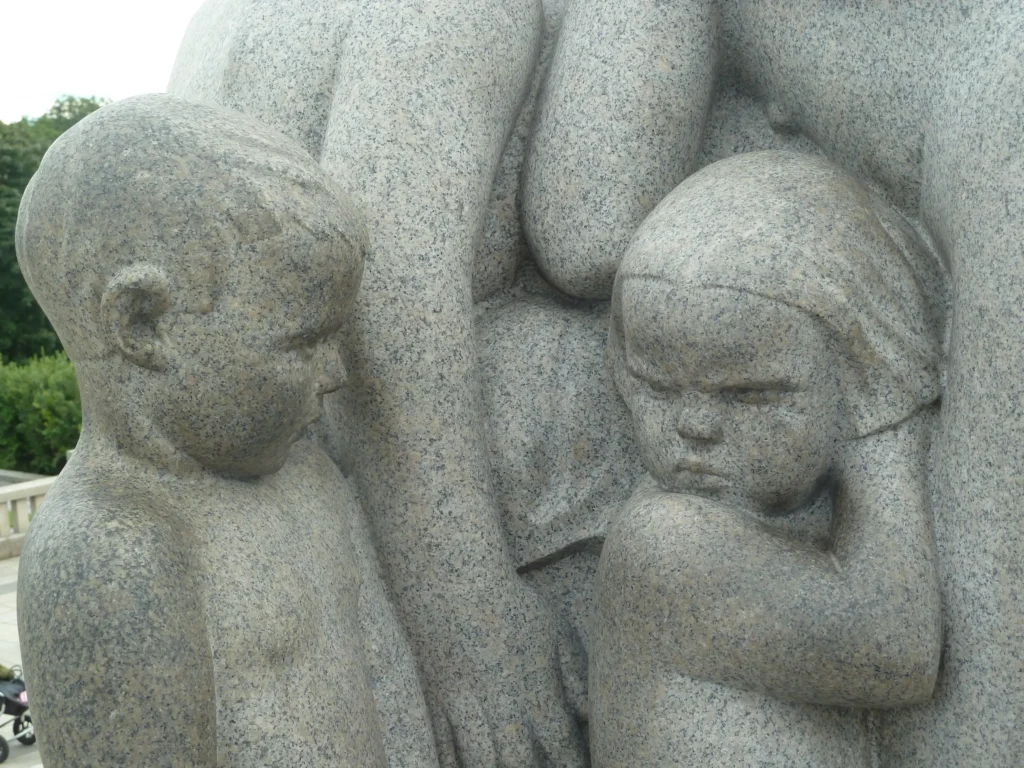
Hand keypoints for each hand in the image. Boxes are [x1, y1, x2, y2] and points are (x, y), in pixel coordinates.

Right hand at [411, 577, 587, 767]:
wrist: (452, 582)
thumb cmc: (507, 601)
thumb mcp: (551, 630)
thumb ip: (572, 675)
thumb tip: (590, 711)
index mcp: (534, 690)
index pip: (559, 744)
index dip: (569, 763)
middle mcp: (500, 706)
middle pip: (519, 763)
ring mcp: (464, 706)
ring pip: (479, 762)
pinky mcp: (436, 700)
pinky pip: (443, 745)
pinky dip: (454, 763)